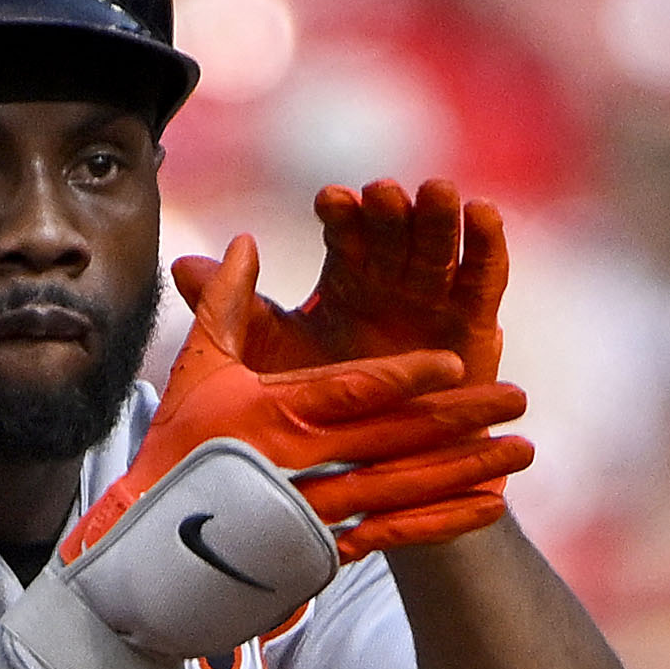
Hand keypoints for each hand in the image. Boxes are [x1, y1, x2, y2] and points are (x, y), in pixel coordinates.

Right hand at [96, 230, 524, 564]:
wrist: (148, 542)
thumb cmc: (175, 447)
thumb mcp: (198, 369)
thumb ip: (228, 304)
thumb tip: (250, 241)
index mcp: (276, 414)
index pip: (352, 393)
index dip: (403, 379)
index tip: (452, 364)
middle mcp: (303, 464)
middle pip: (395, 439)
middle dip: (460, 419)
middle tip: (516, 399)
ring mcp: (316, 514)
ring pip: (406, 488)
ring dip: (466, 469)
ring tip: (520, 451)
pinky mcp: (322, 553)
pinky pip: (394, 535)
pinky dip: (444, 523)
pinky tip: (489, 507)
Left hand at [177, 184, 510, 396]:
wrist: (377, 478)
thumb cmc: (319, 414)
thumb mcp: (270, 360)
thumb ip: (233, 312)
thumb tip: (182, 264)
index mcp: (344, 281)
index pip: (343, 235)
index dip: (340, 216)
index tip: (329, 202)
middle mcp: (391, 281)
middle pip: (394, 232)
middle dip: (390, 211)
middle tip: (382, 193)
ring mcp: (435, 299)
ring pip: (437, 246)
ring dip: (438, 216)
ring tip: (434, 191)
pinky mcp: (476, 324)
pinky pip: (484, 279)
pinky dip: (486, 246)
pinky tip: (483, 214)